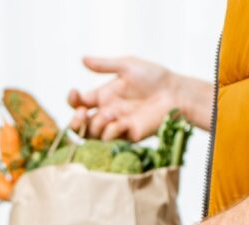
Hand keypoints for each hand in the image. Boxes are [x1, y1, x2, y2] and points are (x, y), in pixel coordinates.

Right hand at [68, 56, 211, 139]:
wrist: (175, 93)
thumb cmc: (155, 77)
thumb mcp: (127, 66)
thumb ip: (104, 65)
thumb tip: (82, 59)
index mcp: (104, 96)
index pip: (78, 103)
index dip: (72, 100)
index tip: (75, 93)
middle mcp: (106, 113)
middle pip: (79, 125)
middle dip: (74, 122)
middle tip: (82, 114)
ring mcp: (116, 126)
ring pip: (91, 135)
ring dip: (95, 125)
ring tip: (109, 114)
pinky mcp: (127, 136)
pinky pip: (110, 140)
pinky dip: (111, 132)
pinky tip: (121, 122)